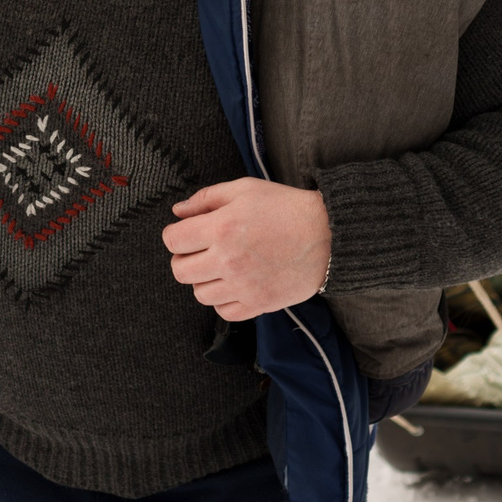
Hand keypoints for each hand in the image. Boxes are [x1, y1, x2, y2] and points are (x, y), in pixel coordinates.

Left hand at [163, 179, 330, 320]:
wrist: (328, 235)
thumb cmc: (288, 209)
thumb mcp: (245, 190)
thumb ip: (206, 198)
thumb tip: (179, 211)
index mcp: (221, 228)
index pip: (173, 241)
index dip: (175, 235)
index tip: (184, 233)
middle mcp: (228, 260)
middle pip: (180, 271)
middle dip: (184, 258)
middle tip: (199, 250)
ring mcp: (243, 286)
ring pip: (199, 294)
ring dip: (203, 280)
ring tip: (219, 266)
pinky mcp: (258, 303)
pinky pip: (224, 312)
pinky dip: (223, 300)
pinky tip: (233, 283)